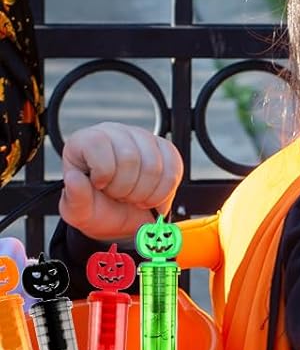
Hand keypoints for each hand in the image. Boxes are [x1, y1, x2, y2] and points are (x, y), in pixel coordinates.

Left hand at [60, 124, 182, 241]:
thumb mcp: (78, 211)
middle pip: (130, 158)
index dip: (103, 173)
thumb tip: (74, 178)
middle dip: (127, 189)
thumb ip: (74, 197)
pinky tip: (153, 196)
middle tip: (120, 197)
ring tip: (135, 198)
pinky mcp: (165, 149)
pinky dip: (165, 190)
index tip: (101, 187)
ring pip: (154, 165)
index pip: (98, 144)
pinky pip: (174, 167)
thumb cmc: (97, 209)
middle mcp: (114, 133)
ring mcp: (142, 138)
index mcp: (86, 141)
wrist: (120, 216)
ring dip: (146, 192)